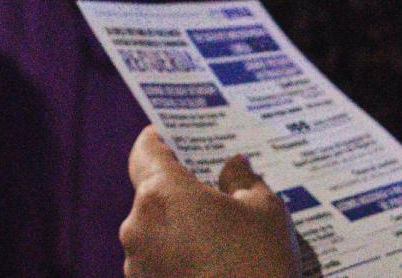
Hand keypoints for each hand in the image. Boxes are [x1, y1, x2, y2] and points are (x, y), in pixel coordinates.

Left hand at [121, 126, 296, 277]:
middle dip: (180, 192)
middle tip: (215, 194)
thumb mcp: (265, 212)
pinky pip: (156, 264)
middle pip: (151, 194)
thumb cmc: (259, 266)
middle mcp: (137, 227)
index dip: (160, 139)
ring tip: (218, 240)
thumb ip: (244, 180)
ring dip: (177, 230)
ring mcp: (136, 265)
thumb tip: (233, 166)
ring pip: (153, 232)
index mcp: (162, 194)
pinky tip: (210, 267)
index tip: (175, 137)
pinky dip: (176, 260)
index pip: (145, 150)